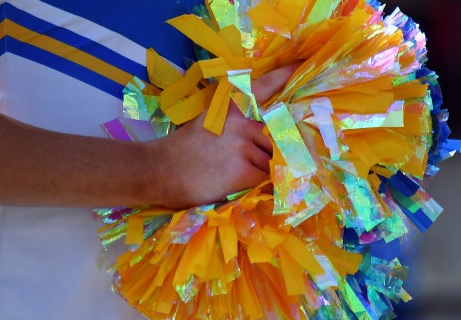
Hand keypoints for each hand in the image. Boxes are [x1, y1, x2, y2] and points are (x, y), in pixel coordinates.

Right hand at [148, 63, 298, 208]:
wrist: (159, 171)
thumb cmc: (183, 150)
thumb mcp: (208, 122)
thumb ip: (236, 121)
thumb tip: (267, 133)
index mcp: (231, 107)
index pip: (263, 86)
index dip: (284, 75)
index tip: (300, 65)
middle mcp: (241, 123)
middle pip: (277, 136)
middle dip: (275, 151)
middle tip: (256, 161)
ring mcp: (243, 146)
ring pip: (273, 161)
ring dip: (264, 171)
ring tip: (237, 174)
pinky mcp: (243, 170)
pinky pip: (266, 179)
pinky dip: (260, 186)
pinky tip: (239, 185)